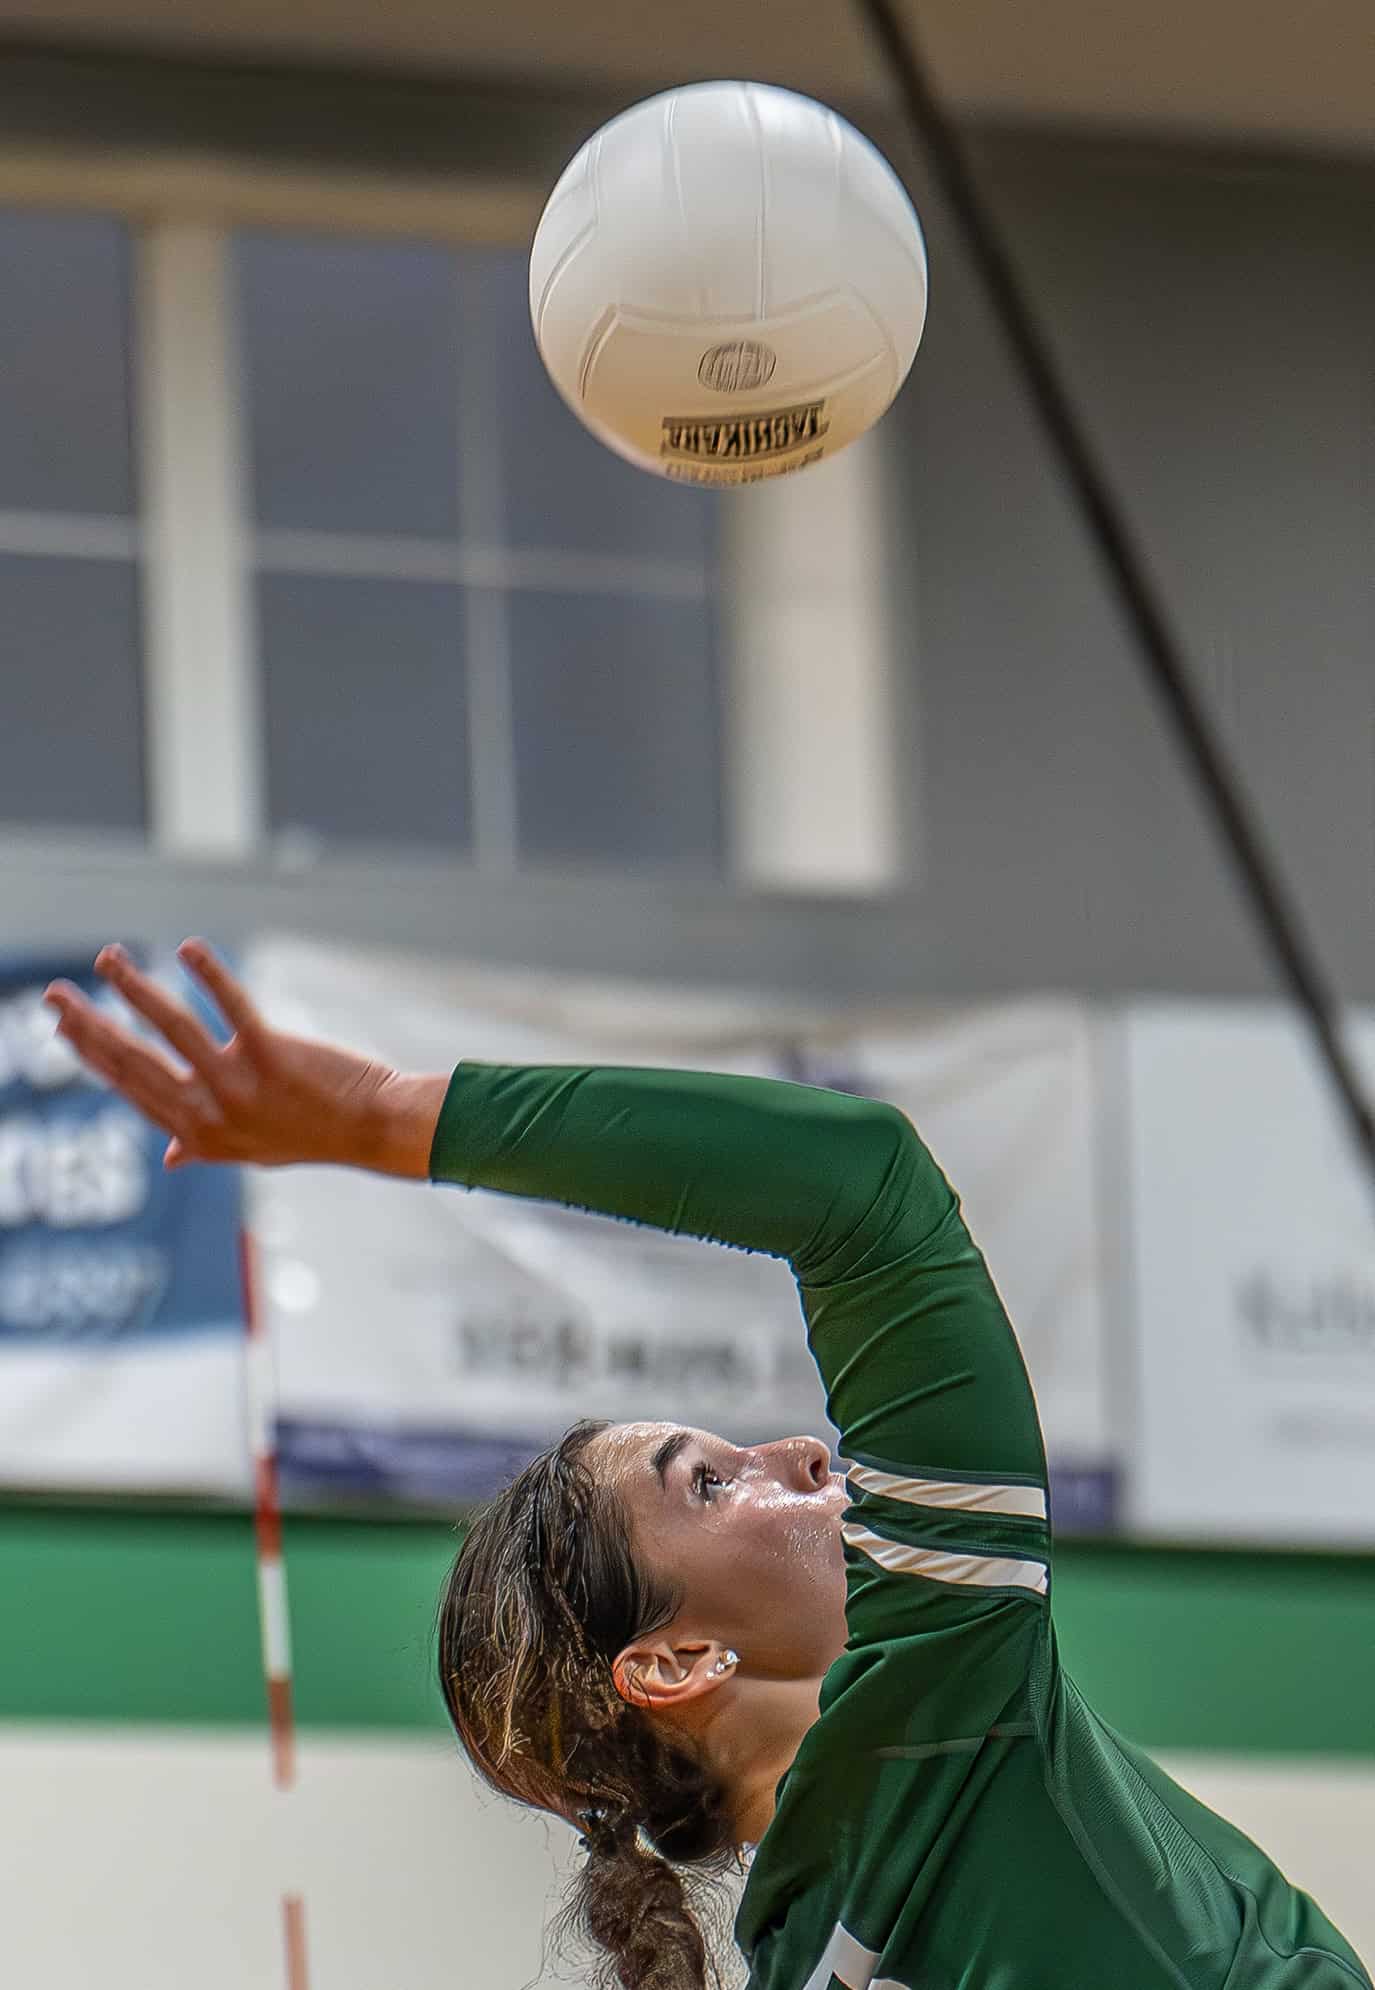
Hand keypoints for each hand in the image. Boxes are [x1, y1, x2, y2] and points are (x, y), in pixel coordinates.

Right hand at [43, 940, 445, 1177]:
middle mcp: (209, 1114)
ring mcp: (238, 1087)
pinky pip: (232, 1007)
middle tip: (54, 994)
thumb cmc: (312, 1133)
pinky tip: (188, 948)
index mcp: (197, 1133)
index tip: (63, 1026)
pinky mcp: (272, 1058)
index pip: (129, 1088)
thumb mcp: (250, 1151)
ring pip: (171, 1030)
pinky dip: (210, 973)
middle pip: (133, 1062)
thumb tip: (170, 1157)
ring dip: (133, 989)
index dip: (92, 1055)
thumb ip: (204, 1147)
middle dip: (87, 1025)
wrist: (372, 1130)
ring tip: (106, 958)